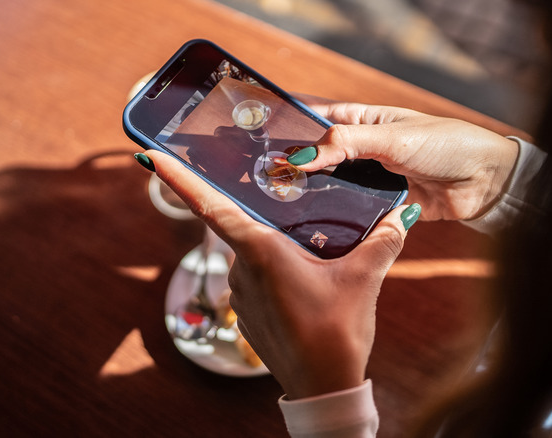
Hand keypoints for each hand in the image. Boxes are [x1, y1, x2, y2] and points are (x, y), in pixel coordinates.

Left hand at [145, 150, 418, 398]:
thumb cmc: (336, 335)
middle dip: (263, 211)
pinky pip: (257, 278)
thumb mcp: (364, 281)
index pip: (210, 206)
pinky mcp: (248, 313)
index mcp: (260, 252)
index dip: (179, 179)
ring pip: (253, 252)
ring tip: (312, 248)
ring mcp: (242, 294)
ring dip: (275, 245)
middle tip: (288, 197)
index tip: (149, 157)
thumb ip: (383, 241)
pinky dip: (275, 270)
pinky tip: (305, 277)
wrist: (323, 389)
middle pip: (243, 224)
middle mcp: (241, 270)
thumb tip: (403, 214)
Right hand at [289, 98, 519, 220]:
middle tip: (266, 181)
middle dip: (297, 168)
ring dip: (314, 195)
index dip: (291, 130)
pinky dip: (338, 217)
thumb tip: (302, 156)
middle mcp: (363, 150)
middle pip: (320, 157)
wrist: (486, 181)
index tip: (262, 144)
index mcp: (363, 122)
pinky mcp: (383, 205)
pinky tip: (316, 225)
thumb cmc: (444, 144)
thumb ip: (346, 144)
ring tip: (282, 205)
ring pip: (333, 187)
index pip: (317, 120)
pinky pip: (354, 212)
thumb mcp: (391, 138)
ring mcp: (372, 179)